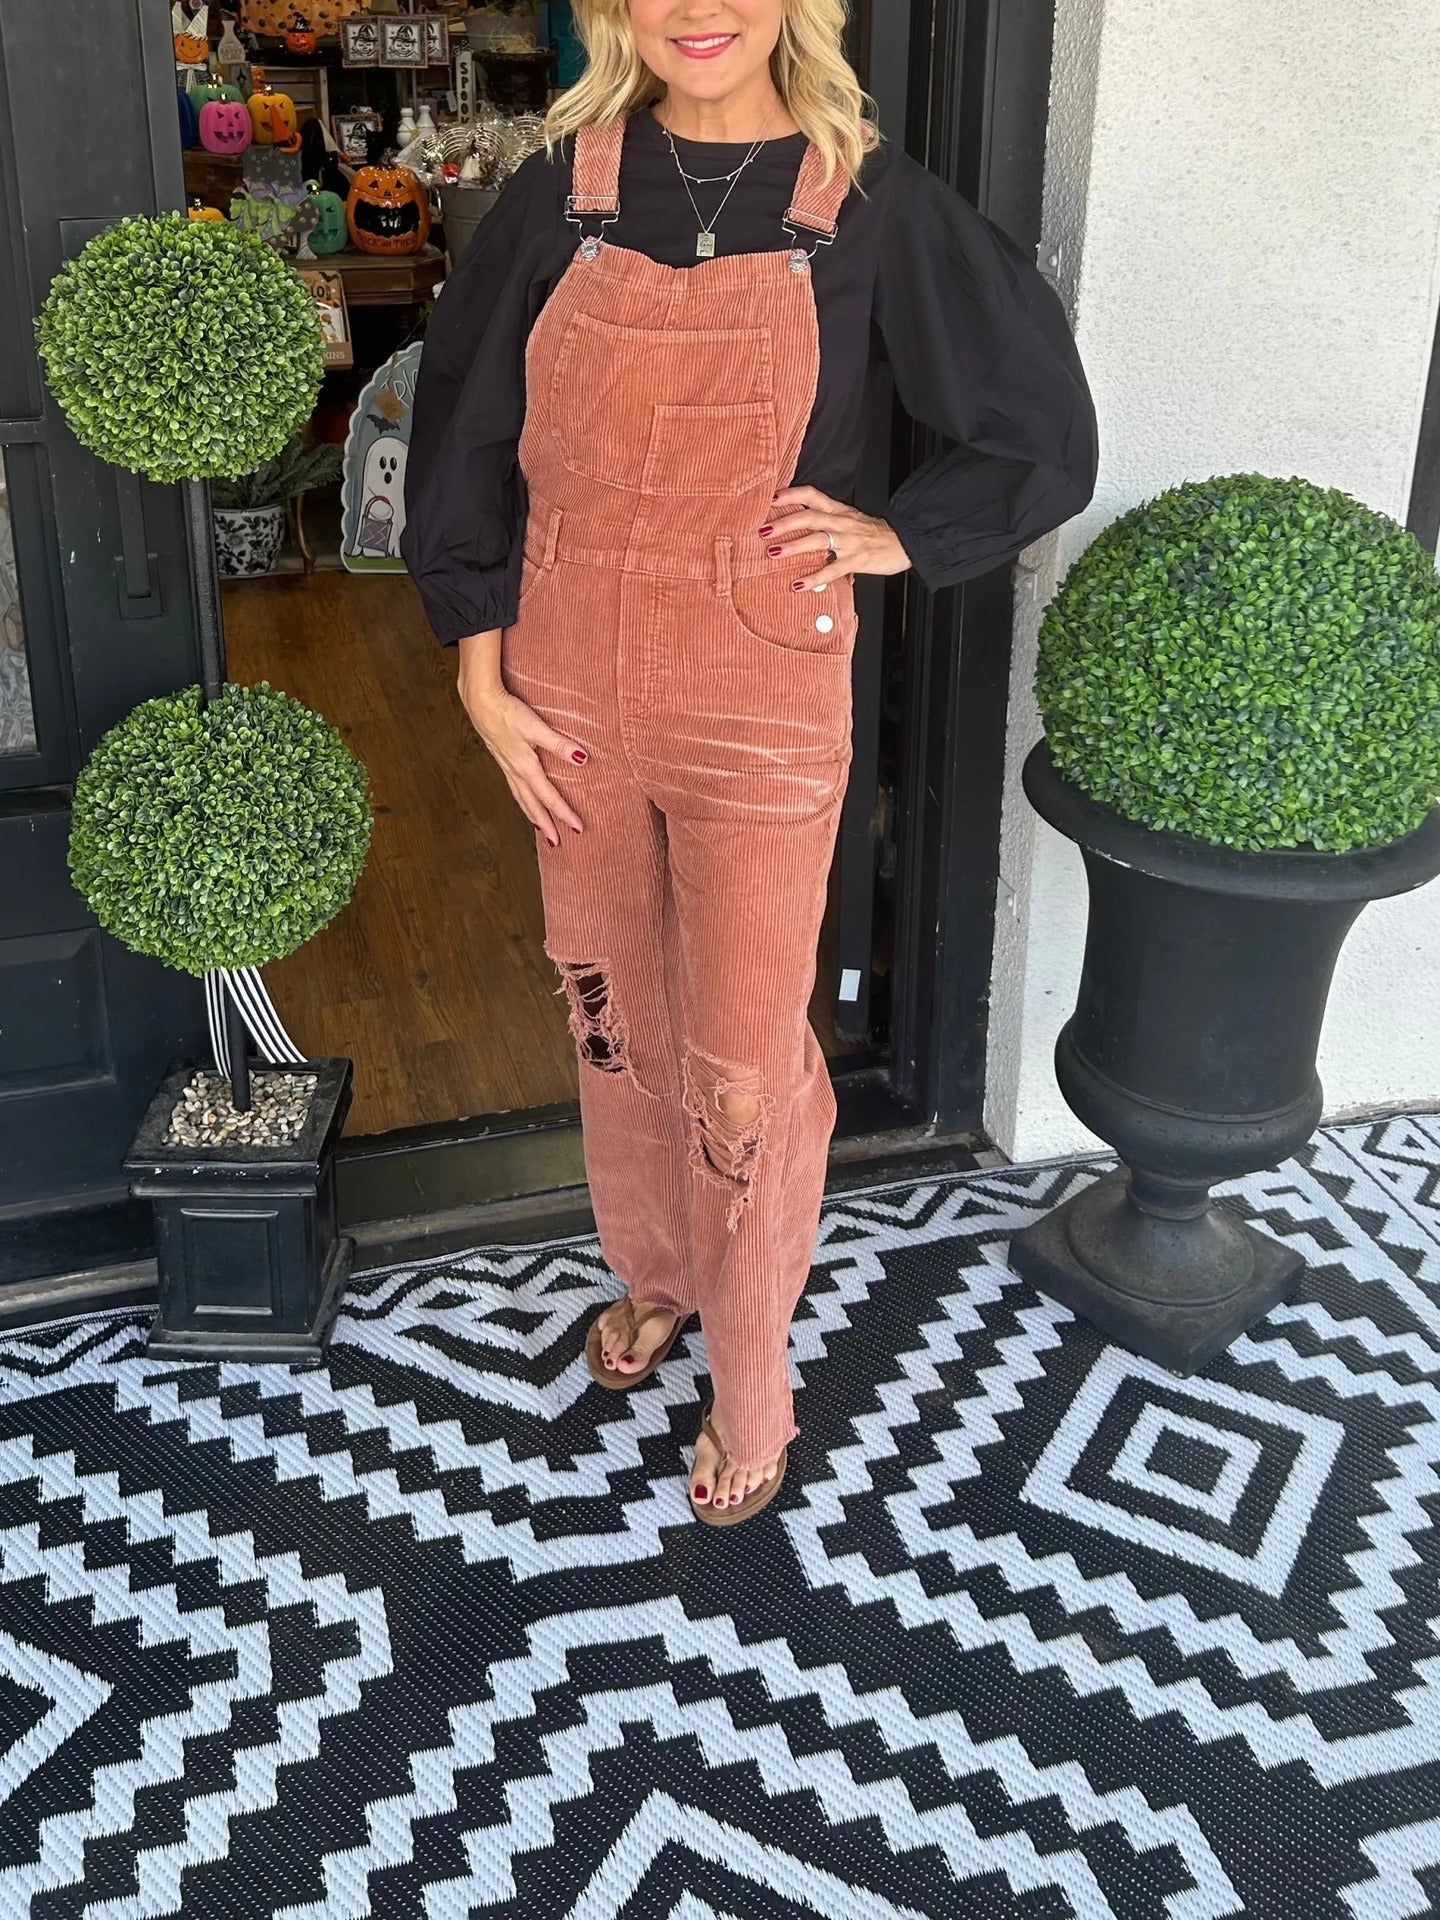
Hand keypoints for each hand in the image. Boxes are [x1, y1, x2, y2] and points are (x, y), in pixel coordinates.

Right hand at [457, 628, 585, 847]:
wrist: (478, 701)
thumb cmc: (507, 712)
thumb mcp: (536, 727)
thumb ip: (559, 744)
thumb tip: (583, 759)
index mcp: (526, 768)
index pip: (550, 798)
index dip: (565, 814)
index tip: (578, 829)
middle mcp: (515, 772)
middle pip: (532, 805)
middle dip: (545, 824)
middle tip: (556, 843)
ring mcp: (506, 766)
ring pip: (521, 798)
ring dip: (531, 814)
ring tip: (540, 828)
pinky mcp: (501, 757)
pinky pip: (513, 786)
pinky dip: (521, 798)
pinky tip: (524, 796)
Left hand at [760, 486, 912, 590]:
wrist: (904, 541)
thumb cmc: (874, 533)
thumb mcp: (850, 519)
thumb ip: (826, 520)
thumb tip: (798, 526)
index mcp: (839, 510)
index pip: (812, 495)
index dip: (791, 494)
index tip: (771, 498)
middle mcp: (841, 522)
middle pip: (809, 516)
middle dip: (784, 522)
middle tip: (763, 529)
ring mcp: (849, 541)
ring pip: (817, 540)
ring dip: (793, 546)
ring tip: (773, 552)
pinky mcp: (856, 560)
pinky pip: (832, 569)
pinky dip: (814, 578)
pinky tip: (798, 584)